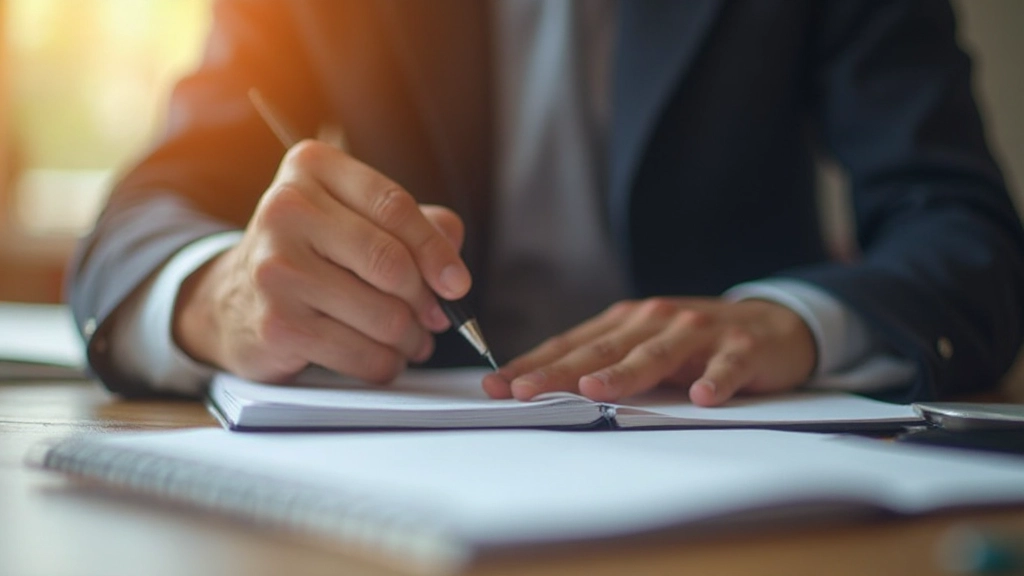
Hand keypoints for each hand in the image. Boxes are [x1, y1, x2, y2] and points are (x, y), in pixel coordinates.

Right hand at [173, 140, 470, 383]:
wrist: (232, 300)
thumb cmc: (311, 254)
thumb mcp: (356, 218)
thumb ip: (415, 226)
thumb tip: (453, 260)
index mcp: (312, 168)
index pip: (394, 205)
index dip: (436, 250)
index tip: (457, 283)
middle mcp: (286, 210)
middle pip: (391, 262)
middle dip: (426, 300)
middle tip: (436, 317)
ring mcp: (276, 268)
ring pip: (384, 315)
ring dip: (411, 338)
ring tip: (411, 339)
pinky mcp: (277, 324)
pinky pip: (361, 353)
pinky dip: (385, 363)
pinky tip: (384, 357)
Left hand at [482, 297, 815, 405]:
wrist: (772, 324)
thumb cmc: (695, 342)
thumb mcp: (645, 346)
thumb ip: (604, 363)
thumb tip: (543, 388)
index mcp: (626, 322)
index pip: (571, 345)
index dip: (534, 365)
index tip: (498, 386)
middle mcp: (655, 321)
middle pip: (602, 350)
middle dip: (560, 372)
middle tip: (524, 392)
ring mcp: (699, 333)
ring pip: (656, 354)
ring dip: (625, 373)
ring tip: (595, 390)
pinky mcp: (741, 348)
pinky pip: (726, 367)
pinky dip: (716, 380)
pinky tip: (703, 397)